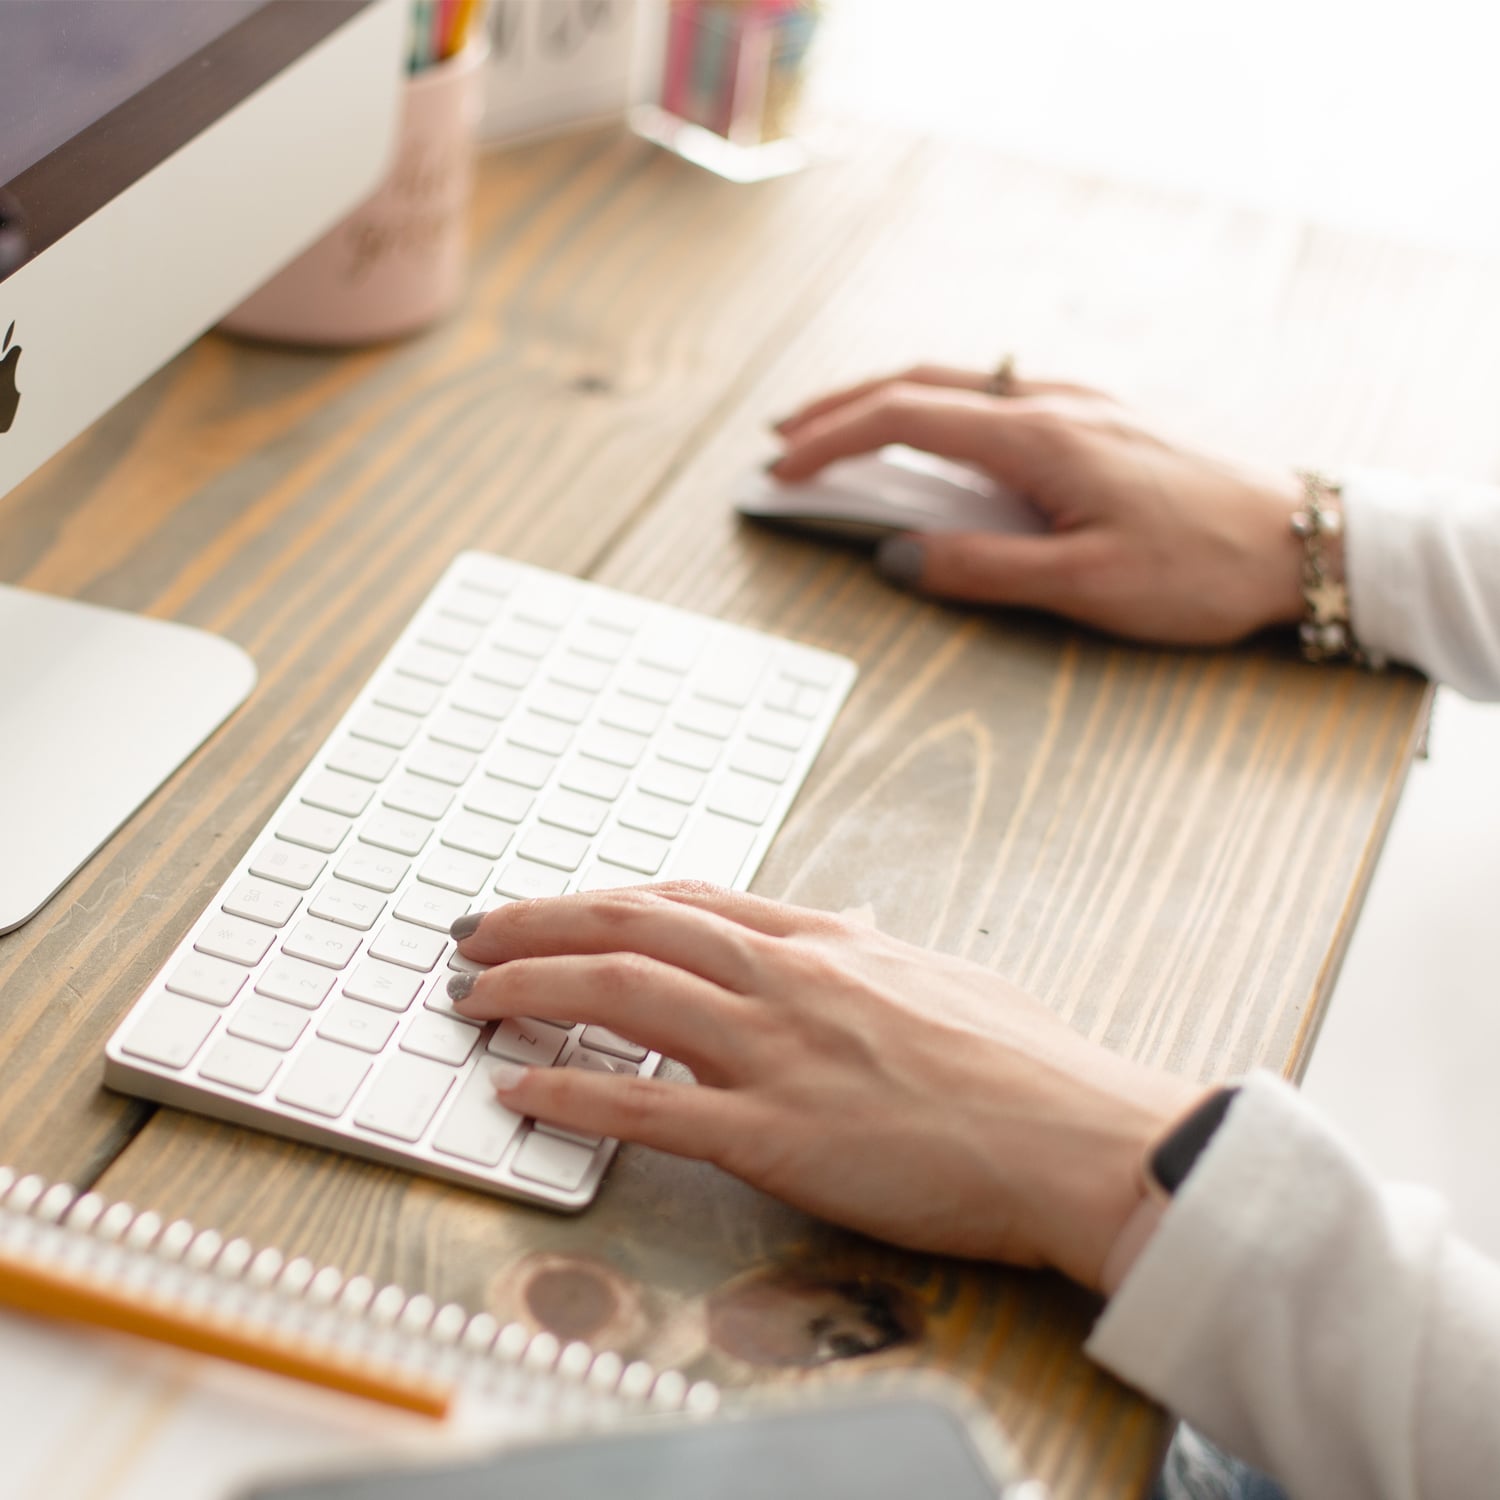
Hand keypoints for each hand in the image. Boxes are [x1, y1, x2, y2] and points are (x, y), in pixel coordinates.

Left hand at [451, 883, 1200, 1291]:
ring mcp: (777, 1053)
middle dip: (538, 922)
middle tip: (473, 932)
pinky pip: (644, 1107)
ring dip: (530, 987)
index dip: (604, 898)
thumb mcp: (944, 978)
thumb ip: (877, 950)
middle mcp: (788, 979)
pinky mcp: (776, 1135)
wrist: (1082, 1135)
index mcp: (827, 941)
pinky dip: (568, 1096)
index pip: (687, 899)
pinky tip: (516, 1092)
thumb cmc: (1028, 1064)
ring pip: (621, 996)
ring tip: (470, 995)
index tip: (553, 905)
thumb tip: (849, 927)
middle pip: (633, 926)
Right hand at [770, 363, 1306, 646]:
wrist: (1301, 539)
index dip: (832, 440)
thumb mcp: (1085, 585)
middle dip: (842, 408)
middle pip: (921, 383)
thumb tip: (898, 559)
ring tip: (845, 436)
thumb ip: (982, 568)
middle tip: (788, 439)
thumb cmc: (1202, 565)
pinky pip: (999, 398)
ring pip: (960, 384)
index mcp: (1039, 436)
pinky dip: (942, 411)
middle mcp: (1055, 403)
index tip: (782, 468)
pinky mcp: (1102, 421)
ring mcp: (1081, 405)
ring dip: (890, 404)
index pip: (904, 418)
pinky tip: (939, 441)